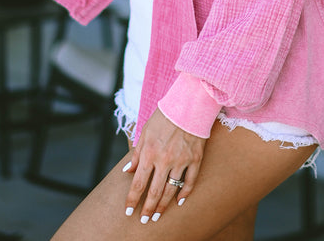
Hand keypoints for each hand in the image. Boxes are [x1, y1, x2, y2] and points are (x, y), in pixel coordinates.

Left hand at [123, 108, 205, 222]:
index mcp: (149, 152)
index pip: (138, 183)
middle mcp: (164, 159)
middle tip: (144, 220)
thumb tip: (128, 171)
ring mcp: (182, 160)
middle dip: (148, 209)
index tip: (128, 211)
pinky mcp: (196, 158)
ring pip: (171, 190)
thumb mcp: (145, 131)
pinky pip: (190, 181)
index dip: (132, 200)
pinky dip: (185, 193)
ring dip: (164, 205)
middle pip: (154, 191)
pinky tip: (179, 201)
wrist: (189, 103)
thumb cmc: (164, 115)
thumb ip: (137, 153)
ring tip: (158, 216)